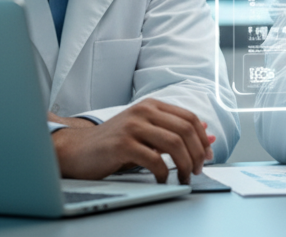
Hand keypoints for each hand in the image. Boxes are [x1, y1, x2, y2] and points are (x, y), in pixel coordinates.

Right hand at [51, 98, 215, 183]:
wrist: (77, 149)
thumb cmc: (114, 142)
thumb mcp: (146, 131)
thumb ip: (174, 131)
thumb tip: (208, 135)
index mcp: (152, 105)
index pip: (190, 118)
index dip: (202, 139)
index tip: (207, 156)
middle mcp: (144, 111)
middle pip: (185, 130)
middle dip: (197, 153)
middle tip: (197, 170)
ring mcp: (133, 126)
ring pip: (174, 143)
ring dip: (185, 164)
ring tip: (185, 177)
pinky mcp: (122, 145)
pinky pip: (154, 159)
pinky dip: (164, 172)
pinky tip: (163, 179)